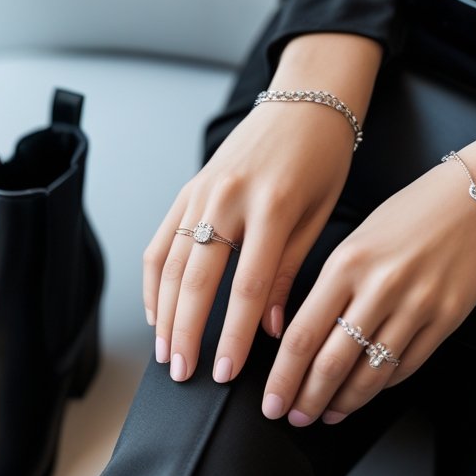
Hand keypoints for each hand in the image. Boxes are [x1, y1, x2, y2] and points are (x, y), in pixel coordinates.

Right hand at [142, 34, 381, 383]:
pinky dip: (155, 282)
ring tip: (167, 354)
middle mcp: (228, 198)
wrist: (305, 101)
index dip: (232, 336)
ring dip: (165, 315)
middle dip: (187, 334)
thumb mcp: (318, 218)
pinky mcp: (186, 190)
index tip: (225, 372)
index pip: (247, 287)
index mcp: (272, 207)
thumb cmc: (321, 159)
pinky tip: (158, 313)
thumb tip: (272, 331)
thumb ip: (290, 274)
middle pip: (197, 281)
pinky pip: (160, 242)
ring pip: (171, 264)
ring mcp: (201, 193)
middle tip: (183, 373)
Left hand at [260, 129, 475, 424]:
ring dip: (344, 402)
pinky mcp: (446, 319)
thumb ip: (329, 289)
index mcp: (347, 264)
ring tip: (327, 413)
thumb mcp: (356, 240)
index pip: (303, 336)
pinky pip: (406, 366)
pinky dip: (381, 385)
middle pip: (332, 363)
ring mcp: (416, 306)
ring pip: (370, 373)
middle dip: (307, 399)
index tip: (272, 400)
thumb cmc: (410, 215)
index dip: (282, 378)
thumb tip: (299, 341)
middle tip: (294, 417)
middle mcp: (380, 287)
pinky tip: (366, 392)